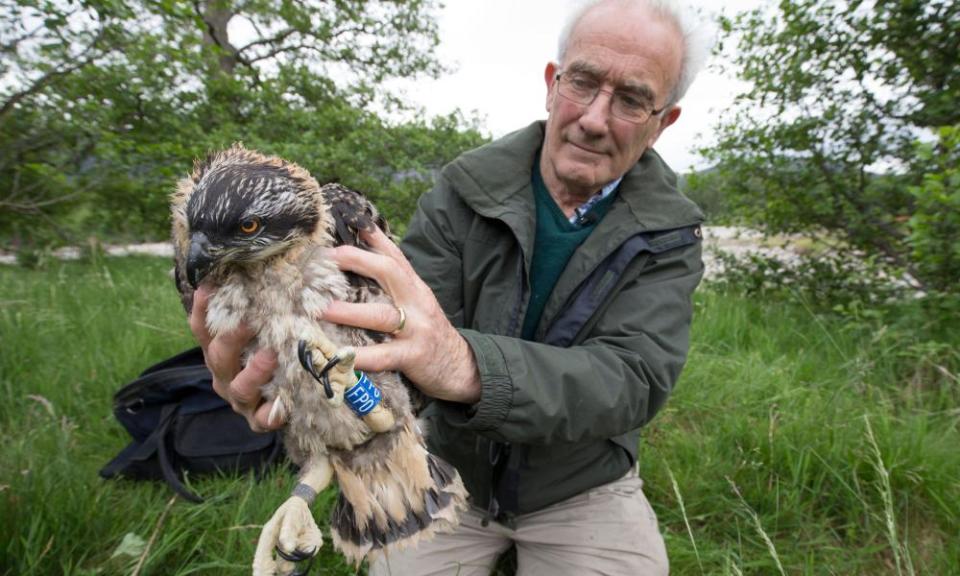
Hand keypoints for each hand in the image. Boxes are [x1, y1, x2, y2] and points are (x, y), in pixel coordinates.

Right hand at [190, 286, 282, 430]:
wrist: (279, 403)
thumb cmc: (267, 355)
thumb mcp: (259, 330)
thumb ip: (257, 307)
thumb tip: (260, 267)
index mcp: (218, 351)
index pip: (202, 327)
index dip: (203, 307)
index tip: (209, 285)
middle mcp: (224, 374)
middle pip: (219, 355)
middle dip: (232, 337)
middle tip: (250, 320)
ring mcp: (240, 399)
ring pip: (239, 387)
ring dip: (254, 371)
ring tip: (270, 355)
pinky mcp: (258, 419)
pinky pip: (264, 419)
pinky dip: (273, 412)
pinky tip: (284, 405)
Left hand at [322, 226, 481, 403]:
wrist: (460, 367)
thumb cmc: (428, 332)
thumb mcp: (417, 302)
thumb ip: (394, 285)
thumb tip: (360, 264)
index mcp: (415, 287)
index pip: (394, 255)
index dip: (373, 236)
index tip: (350, 220)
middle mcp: (417, 302)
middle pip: (390, 272)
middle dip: (359, 260)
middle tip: (328, 257)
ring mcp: (417, 328)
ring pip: (382, 315)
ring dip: (351, 312)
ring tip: (323, 309)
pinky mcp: (414, 356)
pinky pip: (385, 355)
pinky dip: (363, 356)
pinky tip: (342, 355)